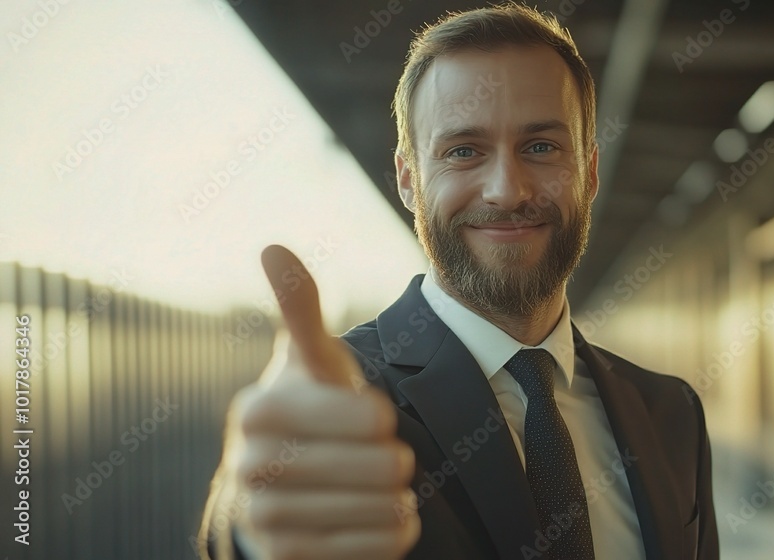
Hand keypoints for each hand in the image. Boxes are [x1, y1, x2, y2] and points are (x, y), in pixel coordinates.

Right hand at [223, 245, 419, 558]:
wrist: (287, 485)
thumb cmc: (312, 410)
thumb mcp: (312, 360)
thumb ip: (300, 307)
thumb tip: (272, 247)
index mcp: (257, 409)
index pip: (371, 417)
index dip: (385, 417)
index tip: (372, 417)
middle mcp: (249, 467)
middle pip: (381, 465)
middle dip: (395, 458)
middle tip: (383, 455)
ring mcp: (264, 519)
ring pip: (381, 509)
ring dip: (399, 497)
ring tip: (385, 486)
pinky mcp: (285, 559)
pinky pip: (375, 549)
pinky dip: (395, 533)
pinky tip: (386, 516)